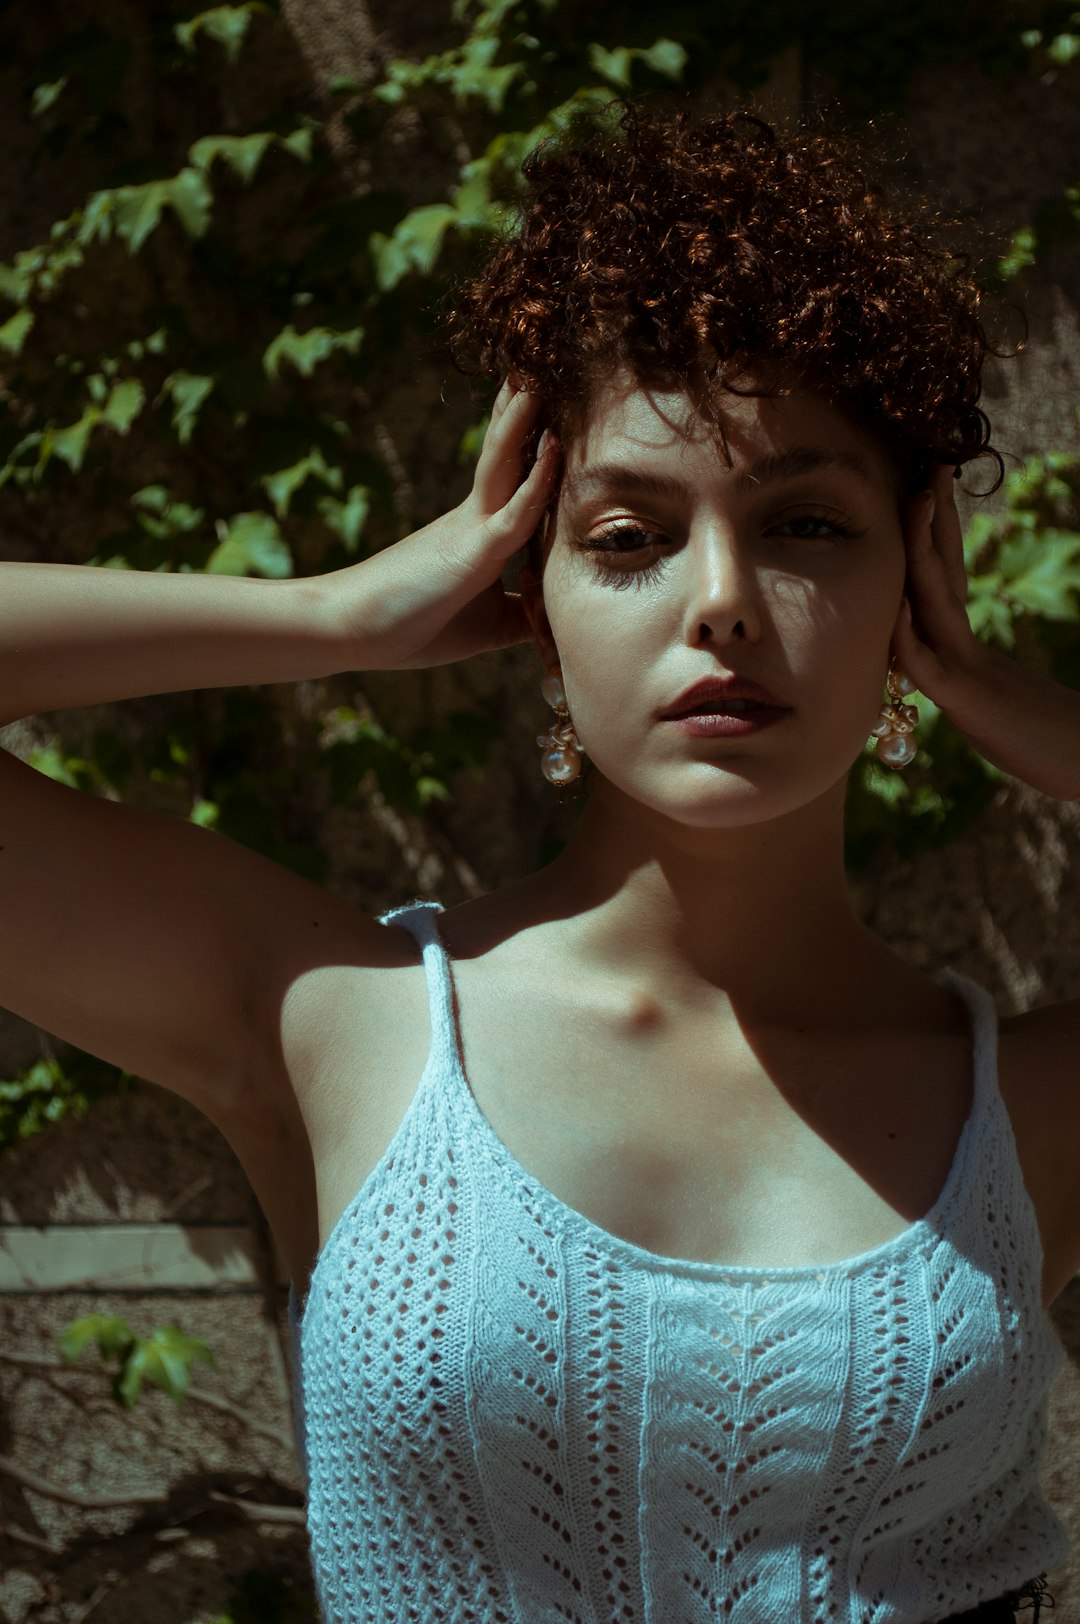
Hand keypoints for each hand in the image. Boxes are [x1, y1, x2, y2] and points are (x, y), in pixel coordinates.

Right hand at [332, 380, 559, 670]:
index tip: (548, 400)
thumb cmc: (414, 626)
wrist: (350, 630)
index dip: (530, 437)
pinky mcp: (472, 551)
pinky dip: (537, 481)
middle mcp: (476, 518)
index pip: (513, 475)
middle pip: (507, 453)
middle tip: (541, 361)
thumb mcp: (488, 625)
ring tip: (542, 374)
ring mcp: (473, 529)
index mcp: (480, 531)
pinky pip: (513, 512)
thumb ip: (524, 615)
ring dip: (525, 419)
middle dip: (524, 410)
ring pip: (506, 464)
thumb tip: (556, 620)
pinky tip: (555, 448)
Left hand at [894, 463, 1079, 799]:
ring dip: (923, 554)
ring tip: (916, 503)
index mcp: (970, 648)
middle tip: (931, 464)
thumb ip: (962, 684)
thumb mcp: (987, 711)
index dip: (934, 532)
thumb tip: (935, 662)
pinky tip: (898, 608)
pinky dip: (911, 639)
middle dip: (933, 519)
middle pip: (945, 573)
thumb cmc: (1042, 745)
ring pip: (938, 604)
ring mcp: (971, 671)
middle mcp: (970, 649)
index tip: (925, 483)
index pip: (946, 579)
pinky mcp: (971, 703)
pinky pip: (934, 667)